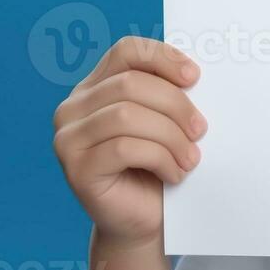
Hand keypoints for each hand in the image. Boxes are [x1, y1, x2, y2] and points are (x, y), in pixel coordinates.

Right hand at [52, 36, 205, 247]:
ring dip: (171, 136)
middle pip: (132, 84)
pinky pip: (123, 148)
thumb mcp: (165, 120)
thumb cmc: (159, 163)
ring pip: (127, 115)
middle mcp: (73, 107)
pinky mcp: (75, 168)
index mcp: (95, 86)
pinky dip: (160, 158)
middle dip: (176, 105)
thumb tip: (196, 75)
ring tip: (191, 157)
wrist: (144, 218)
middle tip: (201, 130)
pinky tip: (175, 173)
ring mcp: (68, 138)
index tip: (195, 78)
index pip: (126, 51)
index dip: (163, 58)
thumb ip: (169, 92)